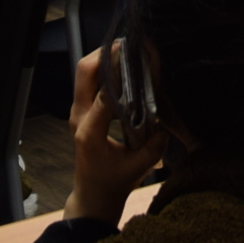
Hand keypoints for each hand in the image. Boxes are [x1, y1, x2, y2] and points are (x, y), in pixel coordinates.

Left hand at [64, 45, 168, 225]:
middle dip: (106, 53)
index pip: (105, 94)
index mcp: (90, 131)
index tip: (141, 59)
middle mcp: (79, 116)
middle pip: (84, 72)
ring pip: (84, 73)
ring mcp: (78, 112)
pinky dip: (104, 68)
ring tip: (130, 51)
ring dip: (104, 58)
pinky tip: (123, 66)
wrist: (92, 196)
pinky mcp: (82, 111)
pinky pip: (89, 81)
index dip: (122, 74)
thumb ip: (154, 143)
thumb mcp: (139, 167)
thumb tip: (166, 117)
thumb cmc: (113, 183)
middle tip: (132, 46)